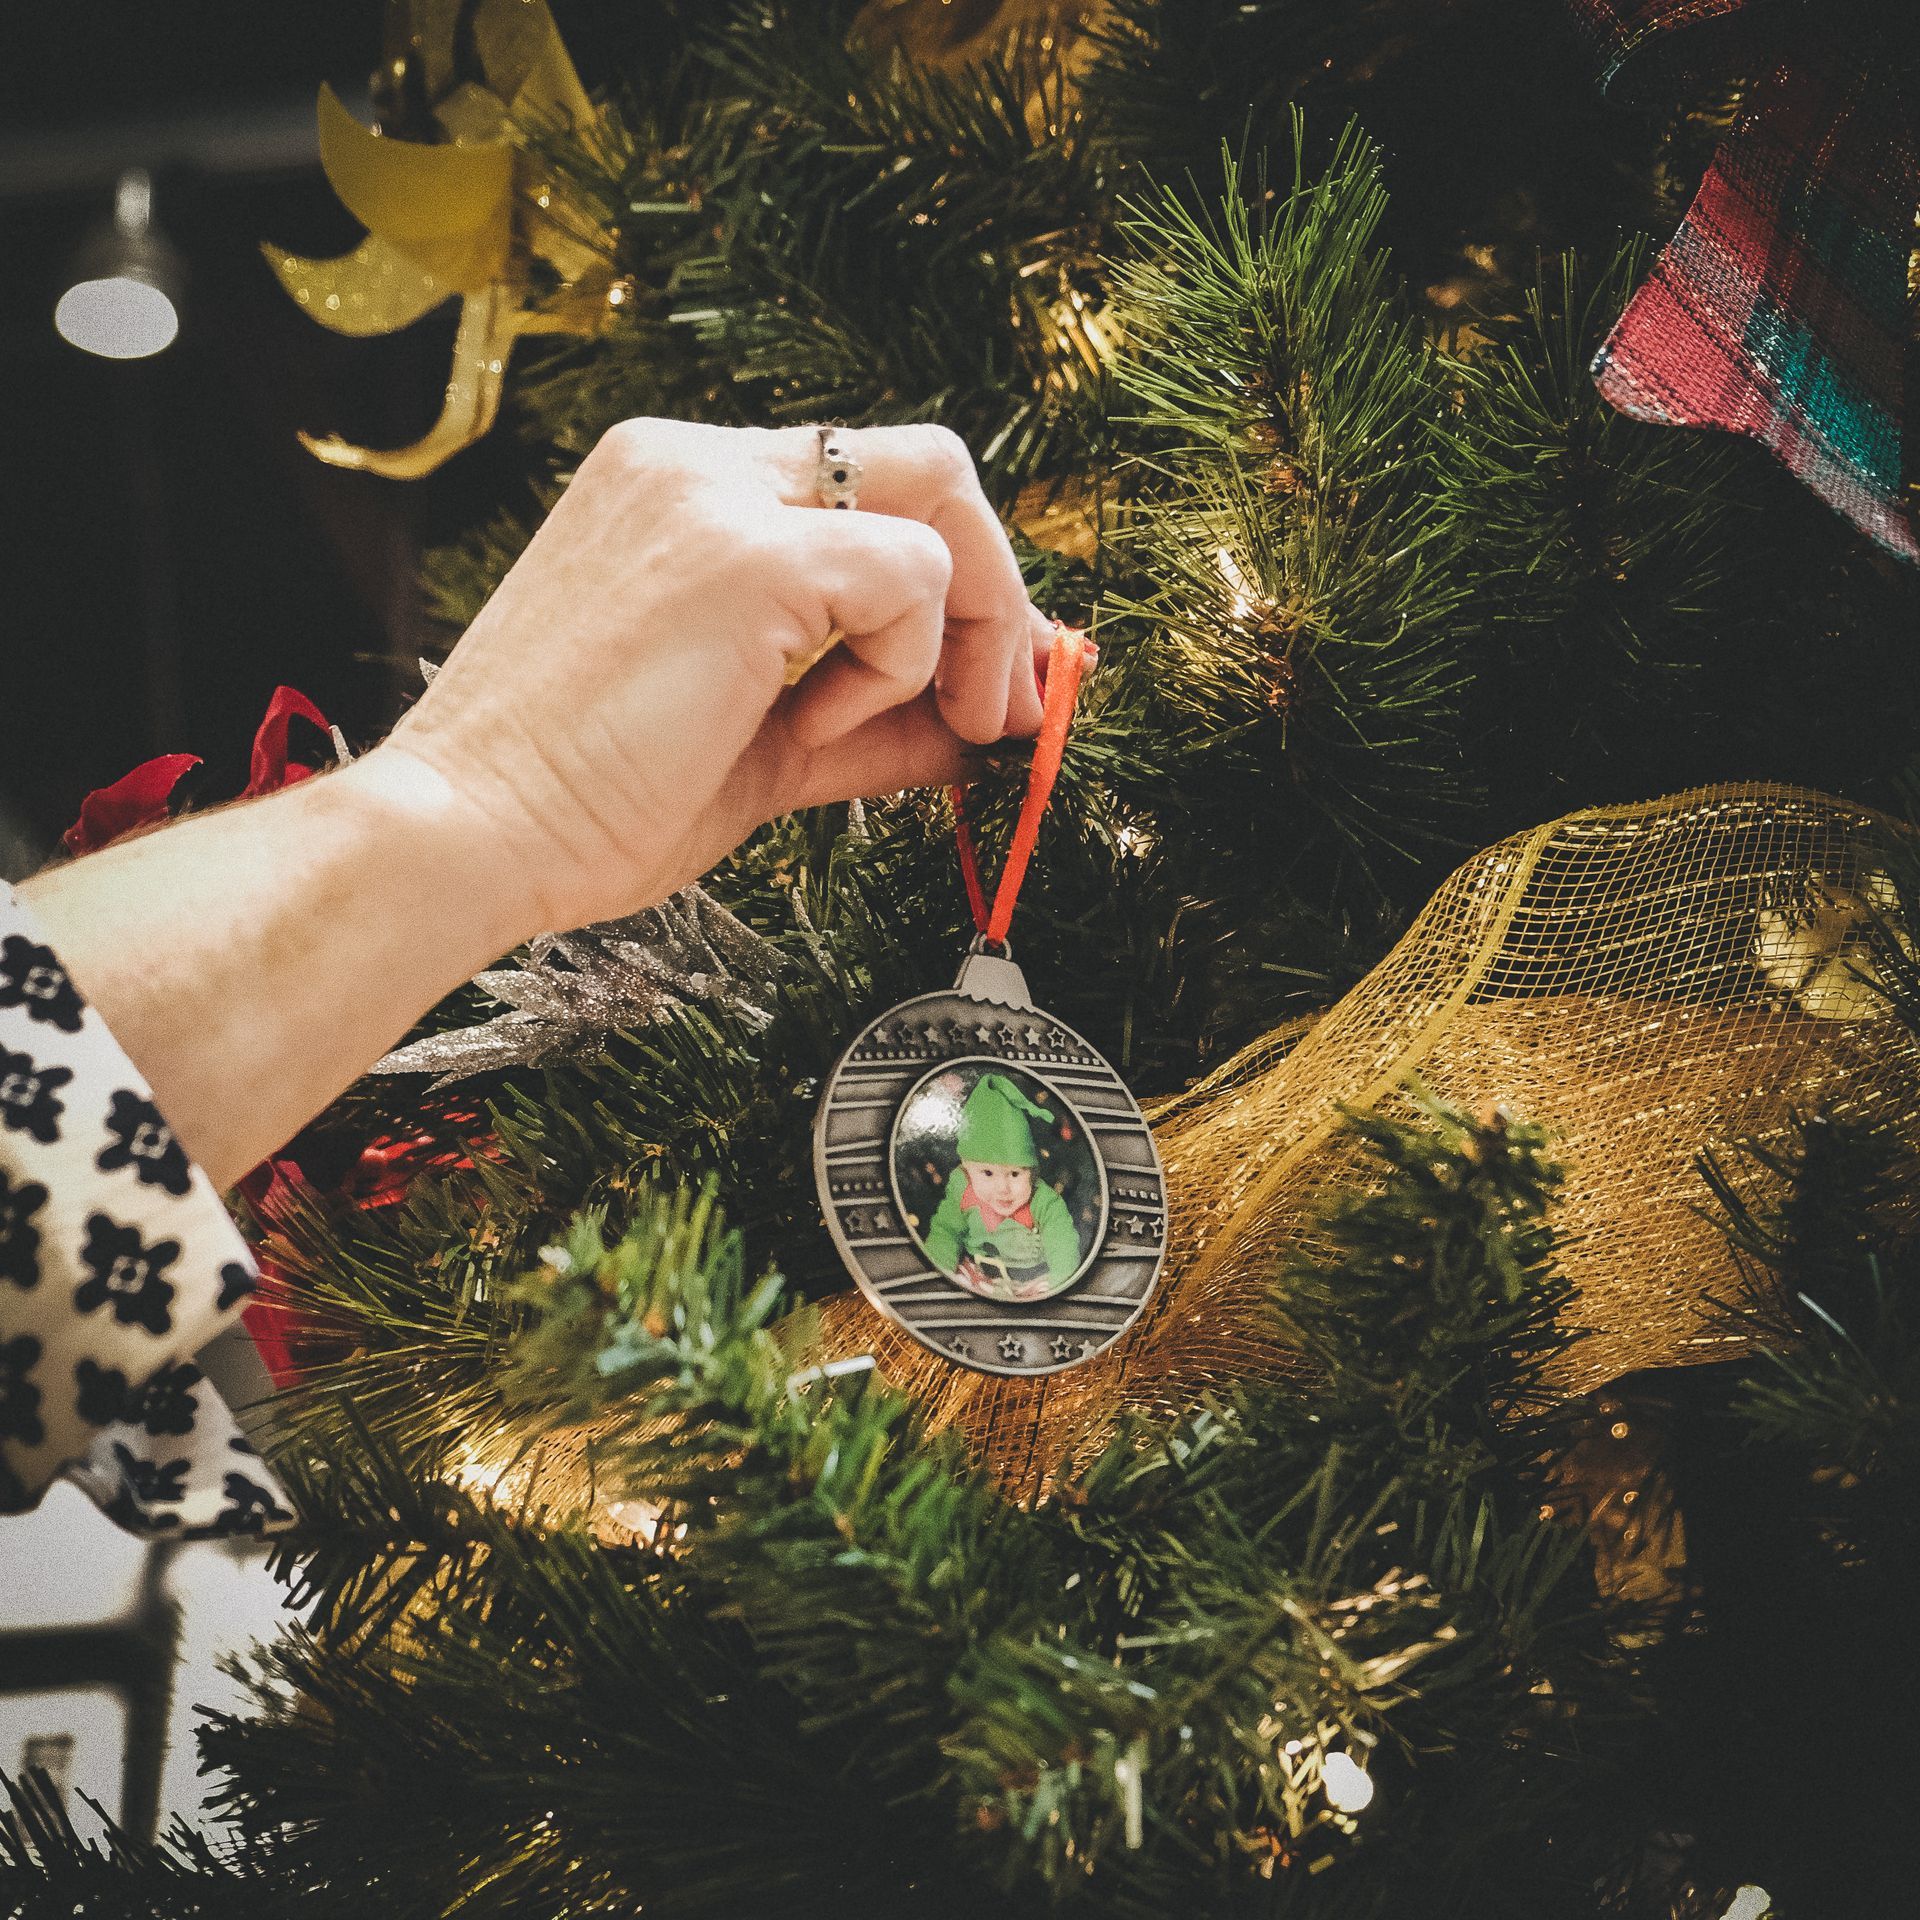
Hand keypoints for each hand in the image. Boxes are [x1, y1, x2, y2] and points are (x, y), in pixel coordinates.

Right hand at [376, 419, 1052, 937]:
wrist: (467, 836)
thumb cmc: (586, 802)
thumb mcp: (761, 748)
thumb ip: (872, 724)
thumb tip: (974, 735)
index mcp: (681, 491)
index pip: (868, 488)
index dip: (952, 580)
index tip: (983, 684)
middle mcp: (694, 466)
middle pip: (927, 464)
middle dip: (995, 587)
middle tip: (1000, 704)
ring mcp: (714, 497)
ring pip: (937, 503)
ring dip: (958, 637)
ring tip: (878, 731)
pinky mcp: (739, 554)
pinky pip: (909, 577)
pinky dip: (902, 665)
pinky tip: (813, 729)